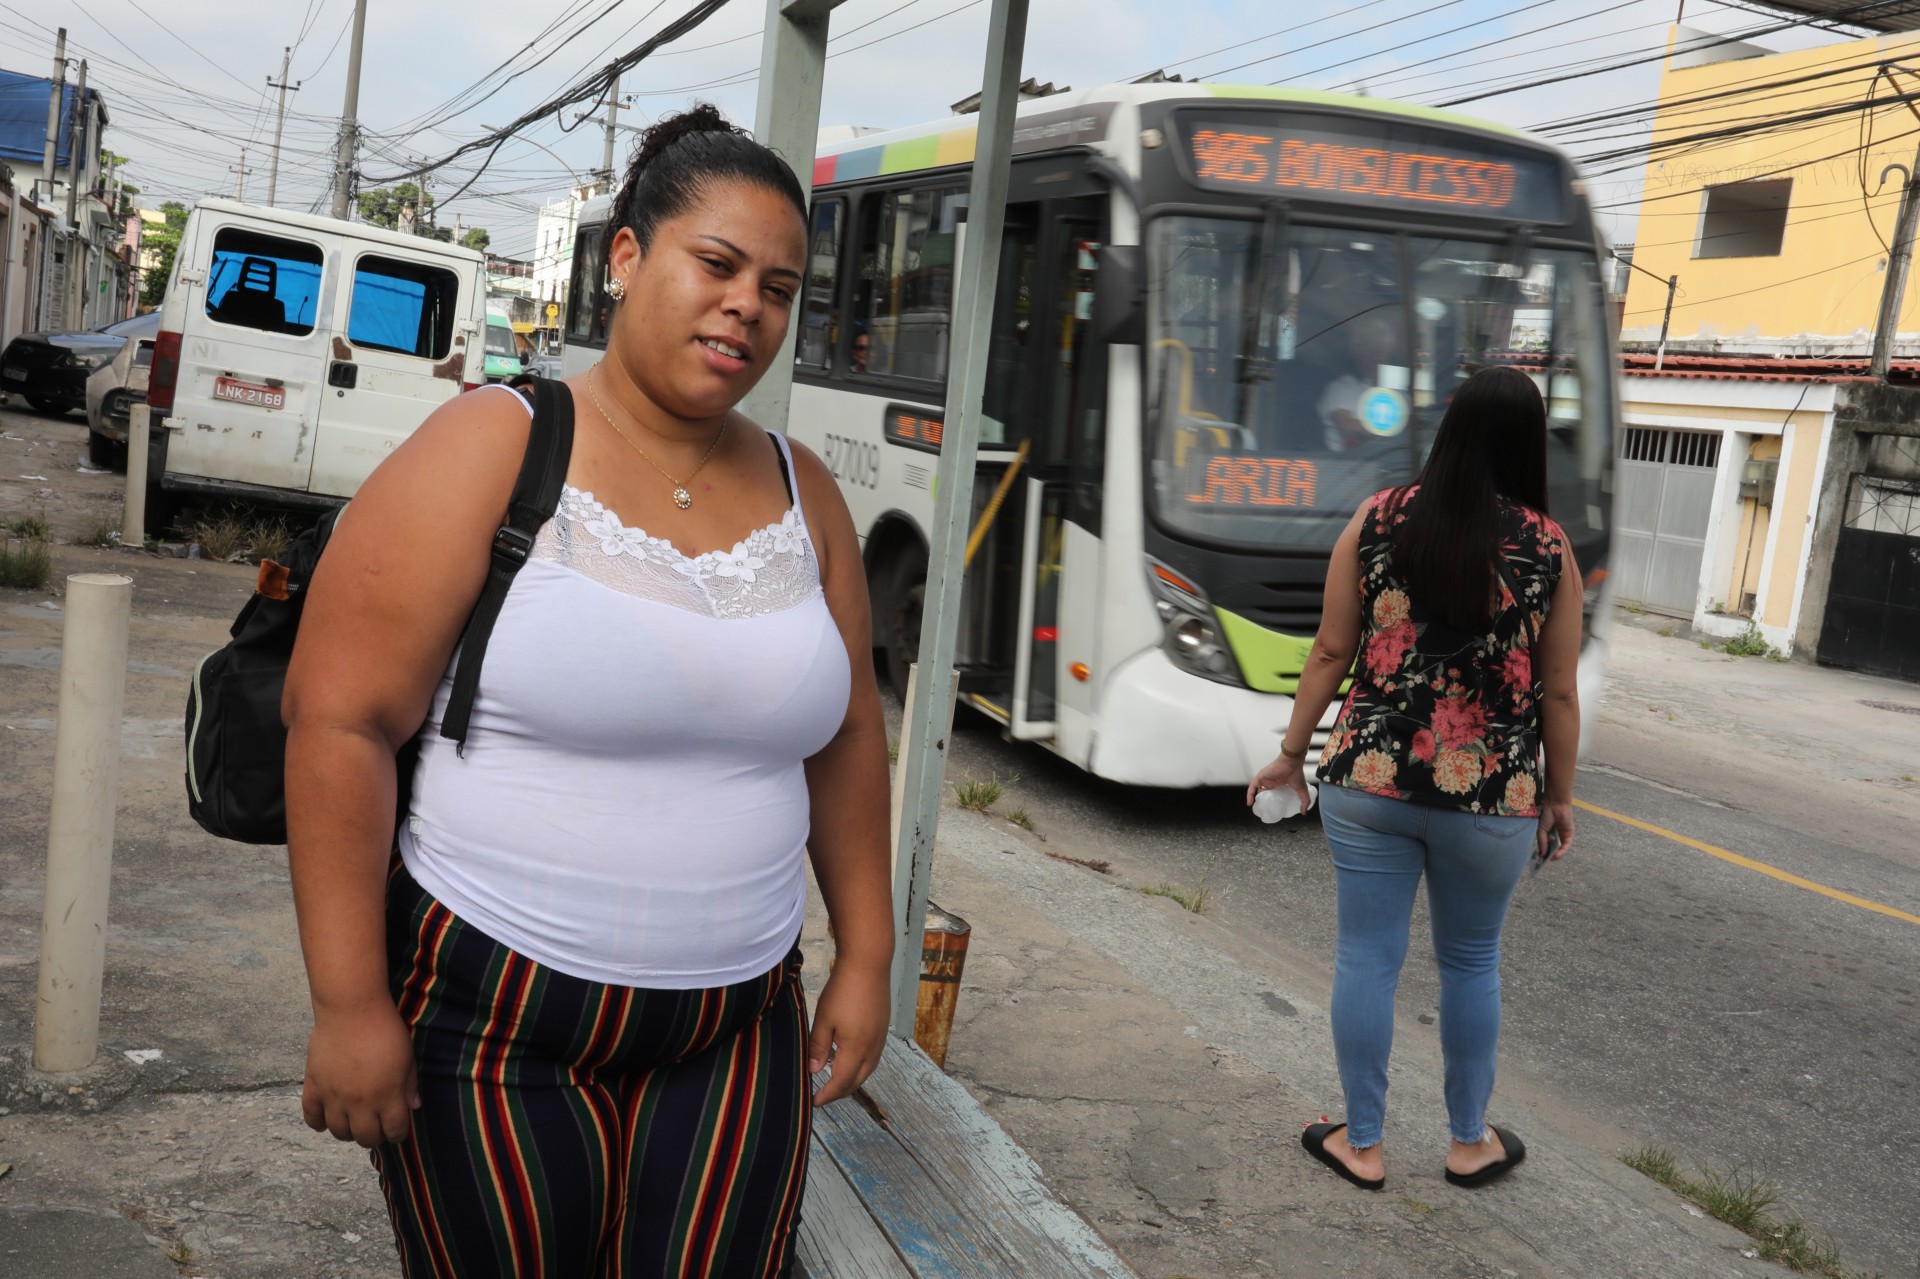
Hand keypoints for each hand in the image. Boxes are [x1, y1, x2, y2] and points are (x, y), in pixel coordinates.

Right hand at [301, 1001, 419, 1147]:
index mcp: (388, 1096)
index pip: (394, 1131)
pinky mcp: (314, 1086)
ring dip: (348, 1133)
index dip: (397, 1134)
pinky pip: (311, 1116)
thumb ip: (409, 1085)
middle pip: (366, 1138)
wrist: (352, 1009)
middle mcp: (360, 1103)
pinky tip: (325, 1120)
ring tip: (353, 1123)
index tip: (396, 1130)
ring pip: (339, 1132)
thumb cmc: (385, 1030)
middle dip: (373, 1138)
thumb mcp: (408, 1057)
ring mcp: (334, 1097)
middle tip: (375, 1129)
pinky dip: (317, 1123)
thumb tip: (413, 1106)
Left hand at [808, 960, 889, 1106]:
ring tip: (835, 1082)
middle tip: (822, 1095)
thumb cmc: (843, 989)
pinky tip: (850, 1061)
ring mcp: (880, 1038)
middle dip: (840, 1092)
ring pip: (867, 1071)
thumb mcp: (823, 1019)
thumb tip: (814, 1071)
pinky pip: (873, 1058)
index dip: (827, 1095)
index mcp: (856, 1048)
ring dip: (851, 1080)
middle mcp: (872, 1048)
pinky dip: (861, 1067)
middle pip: (857, 1081)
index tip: (814, 1101)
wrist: (868, 964)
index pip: (841, 1082)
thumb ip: (818, 1047)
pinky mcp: (882, 1029)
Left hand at [1247, 753, 1310, 812]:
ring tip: (1257, 809)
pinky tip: (1250, 803)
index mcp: (1279, 783)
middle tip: (1264, 811)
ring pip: (1257, 790)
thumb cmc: (1297, 773)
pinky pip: (1252, 787)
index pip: (1272, 794)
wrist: (1292, 762)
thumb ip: (1304, 801)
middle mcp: (1270, 781)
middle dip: (1263, 802)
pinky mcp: (1260, 777)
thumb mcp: (1302, 790)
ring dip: (1256, 799)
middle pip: (1264, 793)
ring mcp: (1265, 779)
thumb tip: (1303, 812)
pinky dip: (1250, 795)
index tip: (1272, 810)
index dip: (1271, 802)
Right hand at [1536, 800, 1574, 860]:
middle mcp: (1557, 836)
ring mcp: (1564, 835)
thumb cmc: (1546, 815)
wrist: (1555, 805)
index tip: (1540, 860)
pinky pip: (1566, 844)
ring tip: (1551, 859)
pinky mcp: (1570, 834)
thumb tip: (1542, 854)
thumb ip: (1542, 842)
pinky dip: (1562, 850)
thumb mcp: (1541, 830)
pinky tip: (1557, 854)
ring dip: (1557, 854)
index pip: (1547, 846)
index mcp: (1549, 834)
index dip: (1544, 853)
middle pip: (1554, 848)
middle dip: (1550, 855)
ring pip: (1561, 848)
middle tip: (1545, 862)